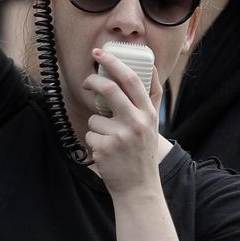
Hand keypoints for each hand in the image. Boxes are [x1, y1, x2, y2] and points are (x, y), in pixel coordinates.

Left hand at [83, 46, 163, 196]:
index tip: (100, 53)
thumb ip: (148, 99)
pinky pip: (89, 135)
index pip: (132, 79)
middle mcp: (137, 122)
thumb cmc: (142, 152)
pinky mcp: (105, 149)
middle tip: (87, 81)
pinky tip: (106, 153)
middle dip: (93, 81)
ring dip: (96, 127)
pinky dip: (93, 142)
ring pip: (95, 117)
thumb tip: (145, 68)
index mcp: (148, 113)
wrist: (139, 187)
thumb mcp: (152, 124)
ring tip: (109, 140)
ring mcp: (120, 136)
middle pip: (110, 89)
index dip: (114, 62)